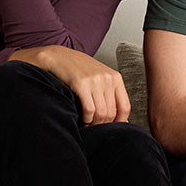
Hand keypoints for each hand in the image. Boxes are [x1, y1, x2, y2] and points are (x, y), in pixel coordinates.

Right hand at [13, 45, 129, 124]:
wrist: (60, 57)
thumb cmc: (81, 70)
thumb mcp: (101, 78)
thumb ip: (111, 94)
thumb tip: (121, 120)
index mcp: (116, 78)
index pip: (125, 107)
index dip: (120, 122)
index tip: (112, 128)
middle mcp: (107, 78)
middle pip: (112, 113)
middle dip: (103, 124)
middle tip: (95, 127)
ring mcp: (95, 81)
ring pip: (101, 113)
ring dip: (94, 124)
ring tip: (88, 124)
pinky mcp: (81, 84)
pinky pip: (89, 110)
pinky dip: (86, 119)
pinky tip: (82, 119)